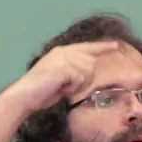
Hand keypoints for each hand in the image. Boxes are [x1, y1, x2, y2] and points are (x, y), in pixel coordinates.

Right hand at [0, 40, 123, 113]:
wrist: (25, 95)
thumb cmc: (41, 91)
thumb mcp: (62, 79)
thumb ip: (75, 72)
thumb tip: (88, 74)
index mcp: (62, 51)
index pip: (88, 47)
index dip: (103, 47)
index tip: (116, 45)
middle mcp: (64, 52)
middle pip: (90, 62)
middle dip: (84, 78)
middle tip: (65, 87)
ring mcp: (64, 58)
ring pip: (87, 72)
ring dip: (77, 84)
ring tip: (61, 87)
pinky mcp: (64, 67)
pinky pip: (80, 79)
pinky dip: (72, 87)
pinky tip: (60, 88)